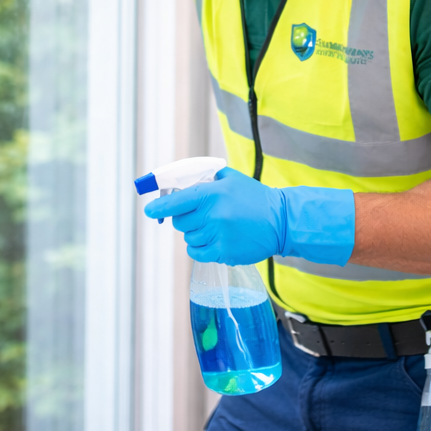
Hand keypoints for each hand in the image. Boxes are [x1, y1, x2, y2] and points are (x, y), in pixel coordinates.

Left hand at [142, 168, 355, 266]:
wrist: (282, 221)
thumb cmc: (255, 198)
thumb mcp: (231, 179)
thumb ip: (206, 178)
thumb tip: (180, 180)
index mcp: (212, 194)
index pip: (176, 202)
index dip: (159, 207)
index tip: (149, 211)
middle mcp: (213, 215)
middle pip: (179, 222)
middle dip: (184, 219)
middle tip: (199, 216)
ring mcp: (219, 236)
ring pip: (188, 238)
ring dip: (195, 234)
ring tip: (214, 227)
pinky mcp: (225, 253)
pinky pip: (197, 253)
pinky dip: (198, 248)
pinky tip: (211, 241)